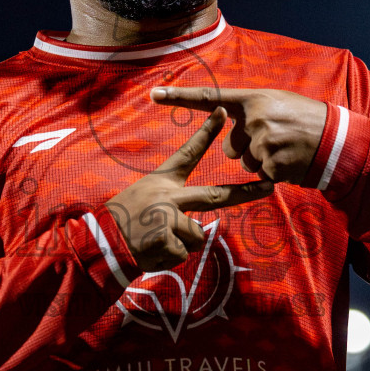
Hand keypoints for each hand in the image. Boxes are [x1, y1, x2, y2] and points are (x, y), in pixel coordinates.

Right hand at [106, 107, 274, 271]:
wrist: (100, 243)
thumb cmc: (123, 222)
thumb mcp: (144, 202)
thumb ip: (173, 208)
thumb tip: (200, 228)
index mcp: (162, 182)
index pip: (188, 153)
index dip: (206, 133)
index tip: (223, 112)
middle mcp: (168, 196)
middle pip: (216, 195)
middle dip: (245, 192)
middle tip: (269, 187)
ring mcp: (169, 217)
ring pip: (196, 236)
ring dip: (180, 245)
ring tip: (155, 242)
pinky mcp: (167, 239)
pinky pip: (183, 254)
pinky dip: (168, 258)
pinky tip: (151, 252)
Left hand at [152, 86, 327, 184]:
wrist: (337, 139)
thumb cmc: (306, 120)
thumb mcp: (277, 104)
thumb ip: (250, 113)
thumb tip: (230, 134)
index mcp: (253, 99)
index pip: (210, 98)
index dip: (180, 97)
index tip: (154, 94)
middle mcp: (254, 118)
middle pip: (231, 147)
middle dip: (249, 150)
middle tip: (277, 141)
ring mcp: (263, 142)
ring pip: (246, 163)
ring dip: (263, 162)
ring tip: (287, 149)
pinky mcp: (272, 164)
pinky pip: (261, 176)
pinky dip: (275, 173)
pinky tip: (292, 161)